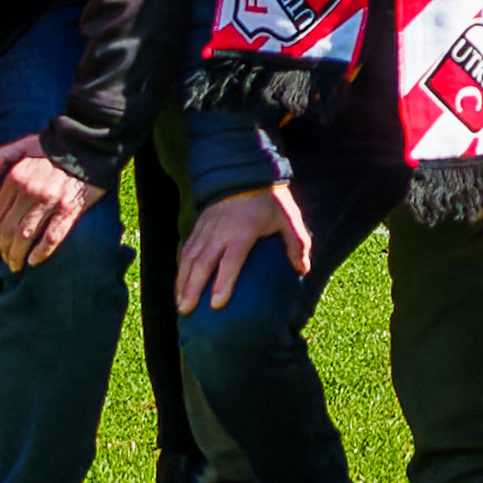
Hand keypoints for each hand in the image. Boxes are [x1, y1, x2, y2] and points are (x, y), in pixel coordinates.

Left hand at [0, 140, 98, 273]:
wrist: (88, 144)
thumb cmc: (54, 146)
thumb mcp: (22, 145)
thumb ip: (0, 158)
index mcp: (16, 177)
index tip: (0, 237)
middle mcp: (29, 191)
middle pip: (9, 228)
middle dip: (4, 247)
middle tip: (6, 257)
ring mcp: (49, 202)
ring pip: (26, 235)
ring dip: (17, 254)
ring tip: (16, 264)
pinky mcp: (69, 209)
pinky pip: (52, 236)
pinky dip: (41, 252)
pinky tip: (34, 261)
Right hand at [170, 184, 305, 312]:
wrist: (245, 171)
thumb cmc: (270, 198)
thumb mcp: (288, 217)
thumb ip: (297, 243)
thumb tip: (303, 270)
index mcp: (243, 232)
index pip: (230, 262)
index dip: (223, 283)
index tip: (216, 305)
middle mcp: (220, 232)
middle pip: (202, 264)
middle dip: (192, 289)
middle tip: (185, 312)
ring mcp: (206, 229)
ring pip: (189, 258)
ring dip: (182, 282)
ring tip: (179, 304)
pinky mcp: (198, 225)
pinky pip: (186, 249)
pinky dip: (180, 268)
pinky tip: (179, 284)